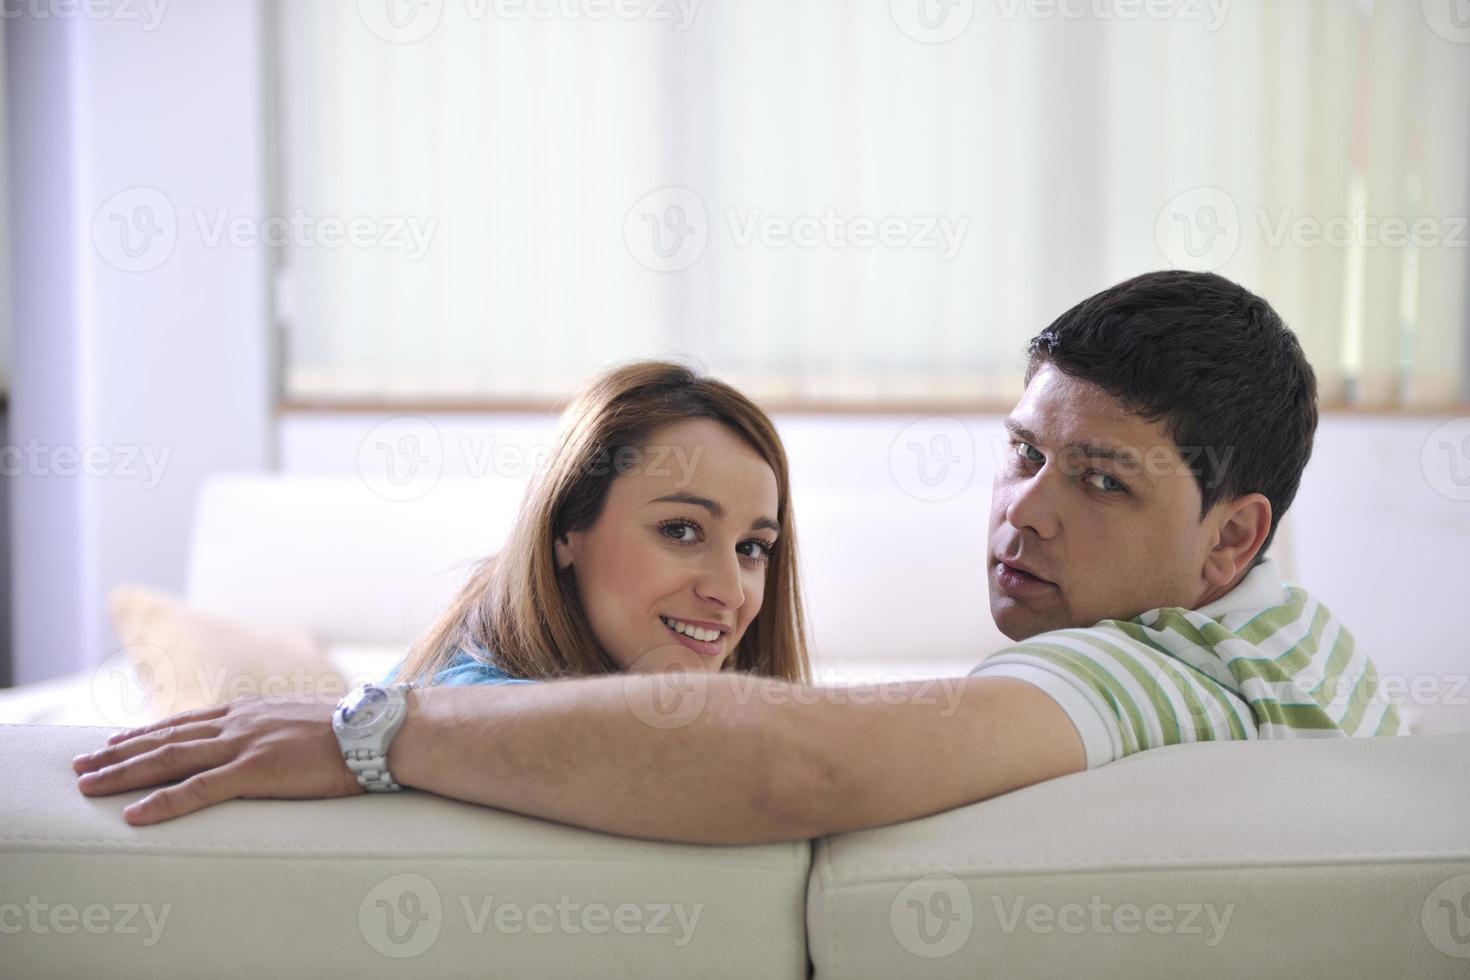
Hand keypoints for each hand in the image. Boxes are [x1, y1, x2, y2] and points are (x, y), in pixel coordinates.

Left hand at [71, 695, 363, 825]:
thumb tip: (276, 738)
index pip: (185, 722)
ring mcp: (245, 745)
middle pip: (165, 738)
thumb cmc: (354, 729)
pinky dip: (163, 802)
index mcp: (251, 711)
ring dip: (124, 773)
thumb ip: (280, 727)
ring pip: (170, 759)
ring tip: (89, 786)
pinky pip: (199, 789)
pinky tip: (135, 814)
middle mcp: (239, 722)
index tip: (114, 742)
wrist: (380, 729)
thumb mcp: (306, 719)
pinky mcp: (256, 771)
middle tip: (82, 765)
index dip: (146, 733)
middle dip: (119, 752)